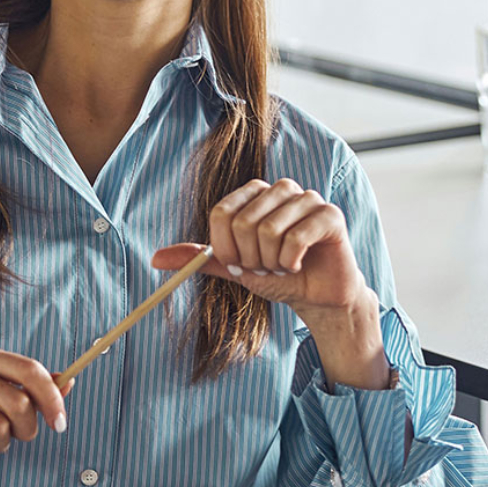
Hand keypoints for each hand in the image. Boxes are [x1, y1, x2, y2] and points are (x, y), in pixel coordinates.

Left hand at [153, 178, 390, 391]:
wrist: (316, 297)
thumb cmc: (277, 276)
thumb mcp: (234, 268)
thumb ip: (201, 258)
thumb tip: (156, 259)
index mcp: (255, 194)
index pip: (221, 214)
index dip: (225, 248)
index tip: (239, 264)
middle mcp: (281, 189)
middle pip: (244, 222)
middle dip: (250, 258)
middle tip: (265, 267)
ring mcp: (308, 199)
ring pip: (270, 229)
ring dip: (272, 261)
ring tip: (284, 266)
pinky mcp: (330, 215)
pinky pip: (297, 237)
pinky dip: (292, 261)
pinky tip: (300, 265)